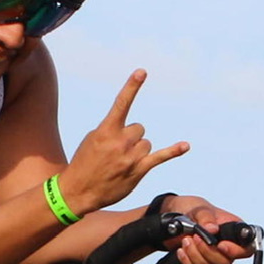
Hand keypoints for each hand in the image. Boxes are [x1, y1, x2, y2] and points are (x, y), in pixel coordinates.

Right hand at [60, 70, 188, 213]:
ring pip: (146, 143)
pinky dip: (174, 150)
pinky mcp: (138, 170)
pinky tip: (185, 146)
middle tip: (116, 153)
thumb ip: (111, 130)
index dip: (132, 87)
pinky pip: (160, 156)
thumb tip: (132, 133)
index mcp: (106, 131)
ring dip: (137, 151)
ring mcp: (130, 157)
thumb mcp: (92, 140)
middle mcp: (120, 142)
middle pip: (139, 129)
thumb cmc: (84, 163)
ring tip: (121, 164)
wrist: (78, 191)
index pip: (121, 104)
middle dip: (130, 138)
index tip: (142, 72)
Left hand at [158, 195, 252, 263]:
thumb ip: (206, 217)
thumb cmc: (195, 210)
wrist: (178, 217)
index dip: (236, 251)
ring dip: (195, 254)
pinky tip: (182, 249)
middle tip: (195, 237)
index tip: (221, 245)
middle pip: (226, 261)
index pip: (246, 248)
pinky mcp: (202, 263)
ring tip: (186, 239)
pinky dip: (188, 261)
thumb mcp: (200, 208)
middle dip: (208, 251)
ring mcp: (215, 256)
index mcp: (234, 230)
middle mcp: (228, 246)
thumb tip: (212, 229)